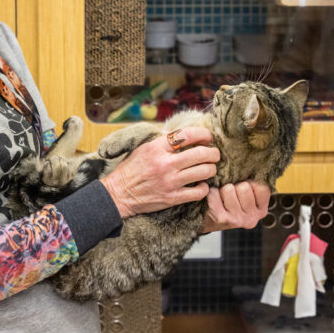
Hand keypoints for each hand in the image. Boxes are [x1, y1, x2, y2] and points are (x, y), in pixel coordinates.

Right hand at [101, 126, 219, 217]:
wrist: (119, 194)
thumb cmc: (131, 170)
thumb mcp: (143, 148)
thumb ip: (162, 141)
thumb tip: (179, 134)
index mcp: (157, 148)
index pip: (188, 135)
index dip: (204, 134)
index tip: (208, 137)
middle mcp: (165, 163)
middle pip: (201, 153)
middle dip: (213, 153)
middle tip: (215, 154)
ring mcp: (170, 182)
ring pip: (204, 172)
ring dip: (211, 169)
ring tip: (210, 168)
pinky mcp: (172, 198)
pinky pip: (198, 192)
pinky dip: (204, 188)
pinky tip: (202, 185)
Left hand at [201, 181, 270, 232]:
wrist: (210, 221)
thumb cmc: (231, 202)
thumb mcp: (248, 194)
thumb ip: (254, 182)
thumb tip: (254, 160)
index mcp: (261, 211)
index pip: (261, 187)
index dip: (251, 182)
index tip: (245, 187)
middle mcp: (252, 218)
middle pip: (245, 187)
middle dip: (235, 185)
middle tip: (231, 194)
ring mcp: (237, 220)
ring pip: (229, 189)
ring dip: (222, 189)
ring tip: (222, 197)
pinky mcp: (221, 219)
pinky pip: (214, 194)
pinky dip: (212, 193)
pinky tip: (213, 200)